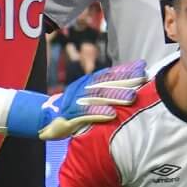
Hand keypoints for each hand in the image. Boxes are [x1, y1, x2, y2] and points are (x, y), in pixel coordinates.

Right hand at [30, 58, 148, 139]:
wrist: (44, 118)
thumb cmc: (73, 108)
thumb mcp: (88, 96)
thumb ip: (106, 91)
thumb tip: (131, 86)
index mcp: (87, 83)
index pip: (108, 74)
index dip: (125, 70)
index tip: (142, 67)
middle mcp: (81, 89)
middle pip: (105, 83)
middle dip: (124, 80)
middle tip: (142, 79)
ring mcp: (75, 102)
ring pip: (97, 97)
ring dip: (115, 96)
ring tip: (131, 97)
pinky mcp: (69, 117)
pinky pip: (85, 114)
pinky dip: (99, 113)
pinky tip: (112, 114)